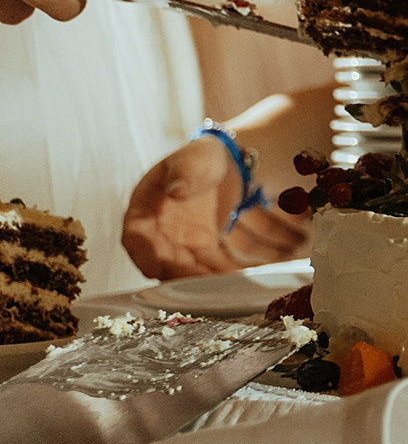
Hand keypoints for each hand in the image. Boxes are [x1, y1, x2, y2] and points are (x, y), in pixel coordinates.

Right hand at [121, 136, 308, 280]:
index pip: (135, 235)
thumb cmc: (200, 158)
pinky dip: (219, 272)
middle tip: (196, 284)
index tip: (151, 268)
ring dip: (199, 279)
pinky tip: (235, 279)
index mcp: (144, 207)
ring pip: (184, 266)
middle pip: (160, 258)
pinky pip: (207, 263)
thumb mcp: (194, 157)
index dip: (141, 253)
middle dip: (177, 273)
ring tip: (219, 286)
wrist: (223, 164)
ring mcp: (178, 241)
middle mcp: (156, 230)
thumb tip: (175, 189)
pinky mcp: (200, 247)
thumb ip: (184, 171)